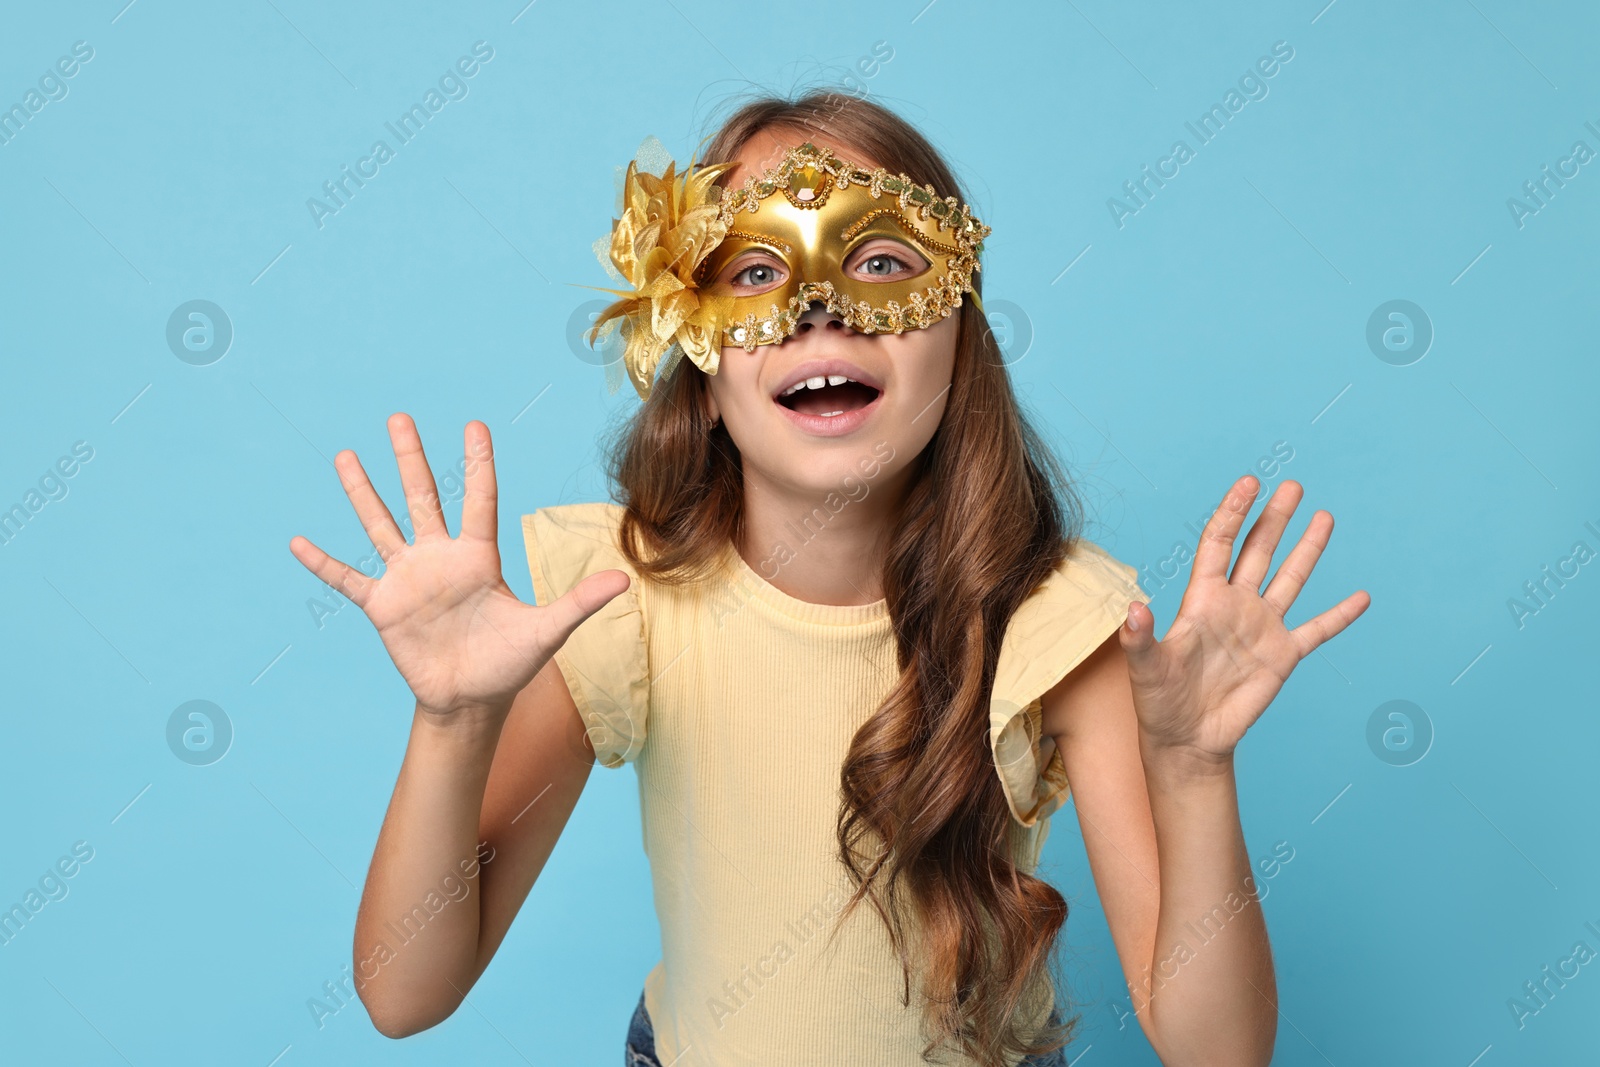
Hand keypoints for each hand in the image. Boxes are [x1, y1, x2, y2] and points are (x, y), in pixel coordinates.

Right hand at [288, 414, 628, 720]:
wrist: (472, 701)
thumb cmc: (510, 665)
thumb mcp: (546, 631)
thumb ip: (579, 602)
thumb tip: (625, 581)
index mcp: (478, 558)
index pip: (479, 499)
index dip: (478, 463)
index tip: (474, 424)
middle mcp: (440, 559)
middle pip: (422, 497)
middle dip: (410, 458)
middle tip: (398, 417)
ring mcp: (409, 579)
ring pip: (380, 525)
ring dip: (362, 493)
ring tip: (344, 456)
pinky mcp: (383, 606)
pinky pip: (347, 579)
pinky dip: (323, 563)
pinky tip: (297, 542)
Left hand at [1117, 476, 1369, 765]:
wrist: (1186, 739)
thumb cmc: (1159, 701)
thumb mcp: (1145, 668)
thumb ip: (1140, 638)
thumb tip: (1134, 610)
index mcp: (1202, 600)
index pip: (1219, 544)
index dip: (1233, 512)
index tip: (1250, 482)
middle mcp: (1234, 606)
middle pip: (1258, 551)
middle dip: (1274, 518)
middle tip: (1293, 486)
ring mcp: (1261, 629)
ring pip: (1290, 579)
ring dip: (1307, 549)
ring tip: (1324, 516)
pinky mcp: (1282, 656)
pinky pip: (1317, 630)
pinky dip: (1339, 615)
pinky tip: (1361, 597)